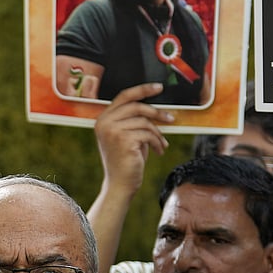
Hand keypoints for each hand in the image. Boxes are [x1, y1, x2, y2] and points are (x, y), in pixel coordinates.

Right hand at [95, 82, 172, 197]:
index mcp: (102, 119)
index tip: (158, 88)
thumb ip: (133, 120)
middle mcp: (104, 123)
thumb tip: (155, 107)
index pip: (124, 96)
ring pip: (144, 121)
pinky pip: (148, 133)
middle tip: (170, 118)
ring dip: (157, 133)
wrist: (120, 184)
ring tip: (161, 144)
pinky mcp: (123, 140)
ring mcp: (112, 131)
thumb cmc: (126, 161)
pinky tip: (158, 151)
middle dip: (156, 112)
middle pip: (136, 106)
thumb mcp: (127, 136)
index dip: (142, 89)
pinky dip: (157, 142)